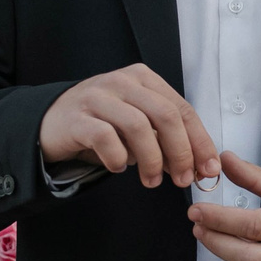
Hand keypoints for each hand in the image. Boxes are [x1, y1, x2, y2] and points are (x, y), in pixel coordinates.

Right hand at [39, 63, 220, 188]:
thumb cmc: (101, 124)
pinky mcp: (78, 118)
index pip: (182, 108)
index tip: (209, 169)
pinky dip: (118, 158)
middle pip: (166, 116)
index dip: (200, 141)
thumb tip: (198, 165)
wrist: (51, 121)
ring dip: (152, 160)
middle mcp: (122, 82)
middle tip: (183, 179)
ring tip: (152, 180)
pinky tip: (118, 168)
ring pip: (139, 127)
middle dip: (181, 152)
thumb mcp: (137, 123)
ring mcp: (98, 97)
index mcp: (143, 79)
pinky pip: (106, 139)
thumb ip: (165, 137)